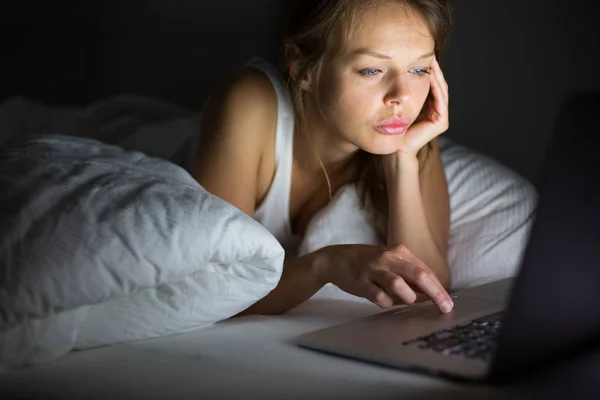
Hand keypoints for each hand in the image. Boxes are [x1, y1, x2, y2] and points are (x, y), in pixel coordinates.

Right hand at [322, 244, 453, 312]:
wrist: (336, 259)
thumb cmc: (367, 263)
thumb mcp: (390, 263)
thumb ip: (409, 276)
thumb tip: (430, 295)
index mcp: (399, 252)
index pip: (425, 271)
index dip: (439, 288)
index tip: (448, 302)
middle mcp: (388, 257)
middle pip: (418, 275)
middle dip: (435, 294)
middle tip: (445, 308)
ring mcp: (373, 268)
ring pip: (399, 284)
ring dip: (407, 297)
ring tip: (406, 300)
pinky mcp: (360, 281)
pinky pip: (379, 296)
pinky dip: (385, 302)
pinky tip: (382, 300)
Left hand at [394, 56, 449, 158]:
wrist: (396, 148)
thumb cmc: (394, 128)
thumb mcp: (399, 104)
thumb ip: (404, 91)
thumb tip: (399, 69)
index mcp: (429, 107)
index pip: (431, 84)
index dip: (428, 69)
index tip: (421, 55)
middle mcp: (437, 111)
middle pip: (437, 84)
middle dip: (434, 69)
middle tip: (429, 53)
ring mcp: (440, 117)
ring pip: (441, 90)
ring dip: (436, 75)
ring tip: (430, 61)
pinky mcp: (441, 122)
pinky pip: (440, 100)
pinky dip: (436, 87)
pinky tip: (430, 75)